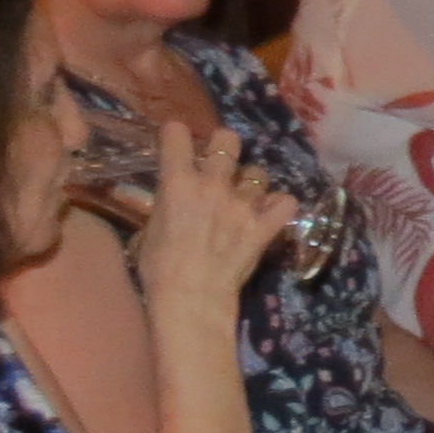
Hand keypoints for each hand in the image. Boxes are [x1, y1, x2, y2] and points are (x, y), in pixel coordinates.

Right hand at [131, 120, 301, 324]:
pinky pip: (285, 202)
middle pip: (227, 140)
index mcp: (178, 183)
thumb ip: (164, 206)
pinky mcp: (264, 226)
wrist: (190, 298)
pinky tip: (270, 213)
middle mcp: (213, 184)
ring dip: (251, 183)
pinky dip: (279, 206)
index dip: (177, 135)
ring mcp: (243, 204)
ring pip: (258, 173)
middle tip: (219, 160)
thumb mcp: (148, 230)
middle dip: (223, 145)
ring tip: (245, 198)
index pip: (177, 136)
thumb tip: (170, 201)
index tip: (177, 140)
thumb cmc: (158, 268)